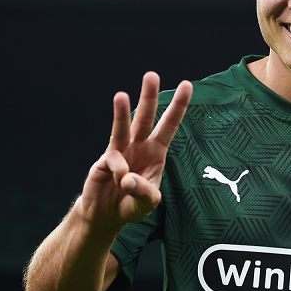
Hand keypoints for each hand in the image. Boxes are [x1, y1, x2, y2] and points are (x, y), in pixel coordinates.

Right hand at [78, 72, 192, 228]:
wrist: (106, 214)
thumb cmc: (131, 204)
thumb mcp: (147, 204)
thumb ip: (143, 193)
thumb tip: (127, 178)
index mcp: (156, 152)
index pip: (169, 125)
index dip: (178, 106)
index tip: (187, 85)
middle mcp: (138, 146)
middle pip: (146, 117)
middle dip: (149, 96)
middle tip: (151, 75)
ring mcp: (120, 151)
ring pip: (123, 127)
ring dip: (122, 112)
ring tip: (121, 96)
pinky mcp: (104, 160)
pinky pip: (113, 161)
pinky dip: (118, 173)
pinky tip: (118, 183)